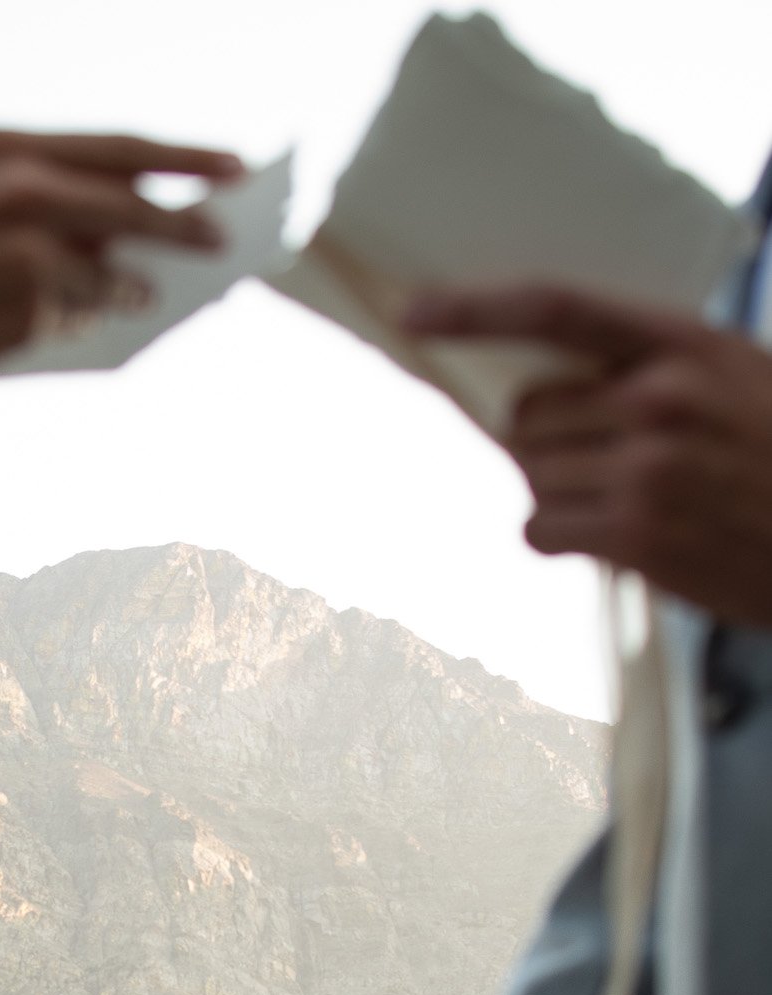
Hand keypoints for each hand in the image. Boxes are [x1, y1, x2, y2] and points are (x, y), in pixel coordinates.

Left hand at [405, 284, 771, 625]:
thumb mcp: (731, 378)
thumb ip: (644, 372)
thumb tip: (532, 399)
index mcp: (684, 343)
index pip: (556, 308)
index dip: (475, 308)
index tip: (412, 312)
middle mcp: (660, 399)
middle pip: (525, 417)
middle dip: (540, 443)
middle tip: (591, 462)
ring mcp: (648, 469)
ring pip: (529, 476)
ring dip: (555, 493)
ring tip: (622, 500)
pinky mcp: (640, 536)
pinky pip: (541, 528)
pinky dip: (560, 534)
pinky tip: (614, 534)